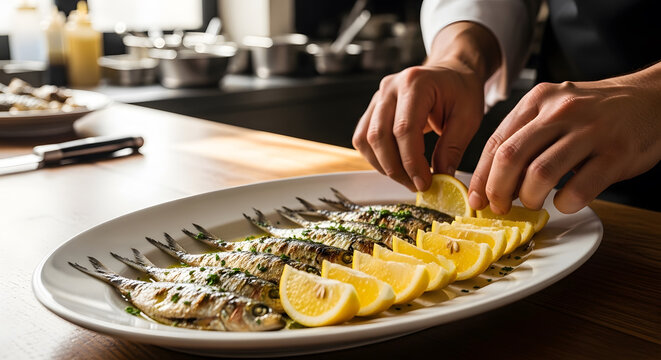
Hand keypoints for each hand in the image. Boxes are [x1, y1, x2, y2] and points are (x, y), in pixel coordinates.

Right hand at [352, 22, 501, 191]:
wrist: (451, 73)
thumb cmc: (461, 91)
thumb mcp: (468, 118)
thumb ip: (452, 148)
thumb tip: (441, 179)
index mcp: (416, 83)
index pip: (404, 129)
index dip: (411, 161)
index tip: (424, 182)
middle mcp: (390, 88)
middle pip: (379, 137)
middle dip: (396, 169)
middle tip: (417, 185)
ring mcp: (377, 97)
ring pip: (366, 140)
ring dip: (384, 166)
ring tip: (408, 178)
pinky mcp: (372, 109)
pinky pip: (363, 139)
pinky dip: (376, 158)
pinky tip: (396, 166)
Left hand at [469, 65, 660, 213]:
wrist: (653, 99)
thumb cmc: (596, 112)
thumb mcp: (554, 109)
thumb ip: (525, 135)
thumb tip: (494, 178)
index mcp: (538, 100)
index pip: (497, 142)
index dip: (481, 176)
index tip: (475, 199)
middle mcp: (561, 111)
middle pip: (511, 157)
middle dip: (498, 190)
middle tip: (499, 207)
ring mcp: (590, 131)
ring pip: (541, 174)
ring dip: (530, 198)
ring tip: (533, 203)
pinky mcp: (616, 153)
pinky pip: (580, 188)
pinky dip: (565, 203)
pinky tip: (564, 202)